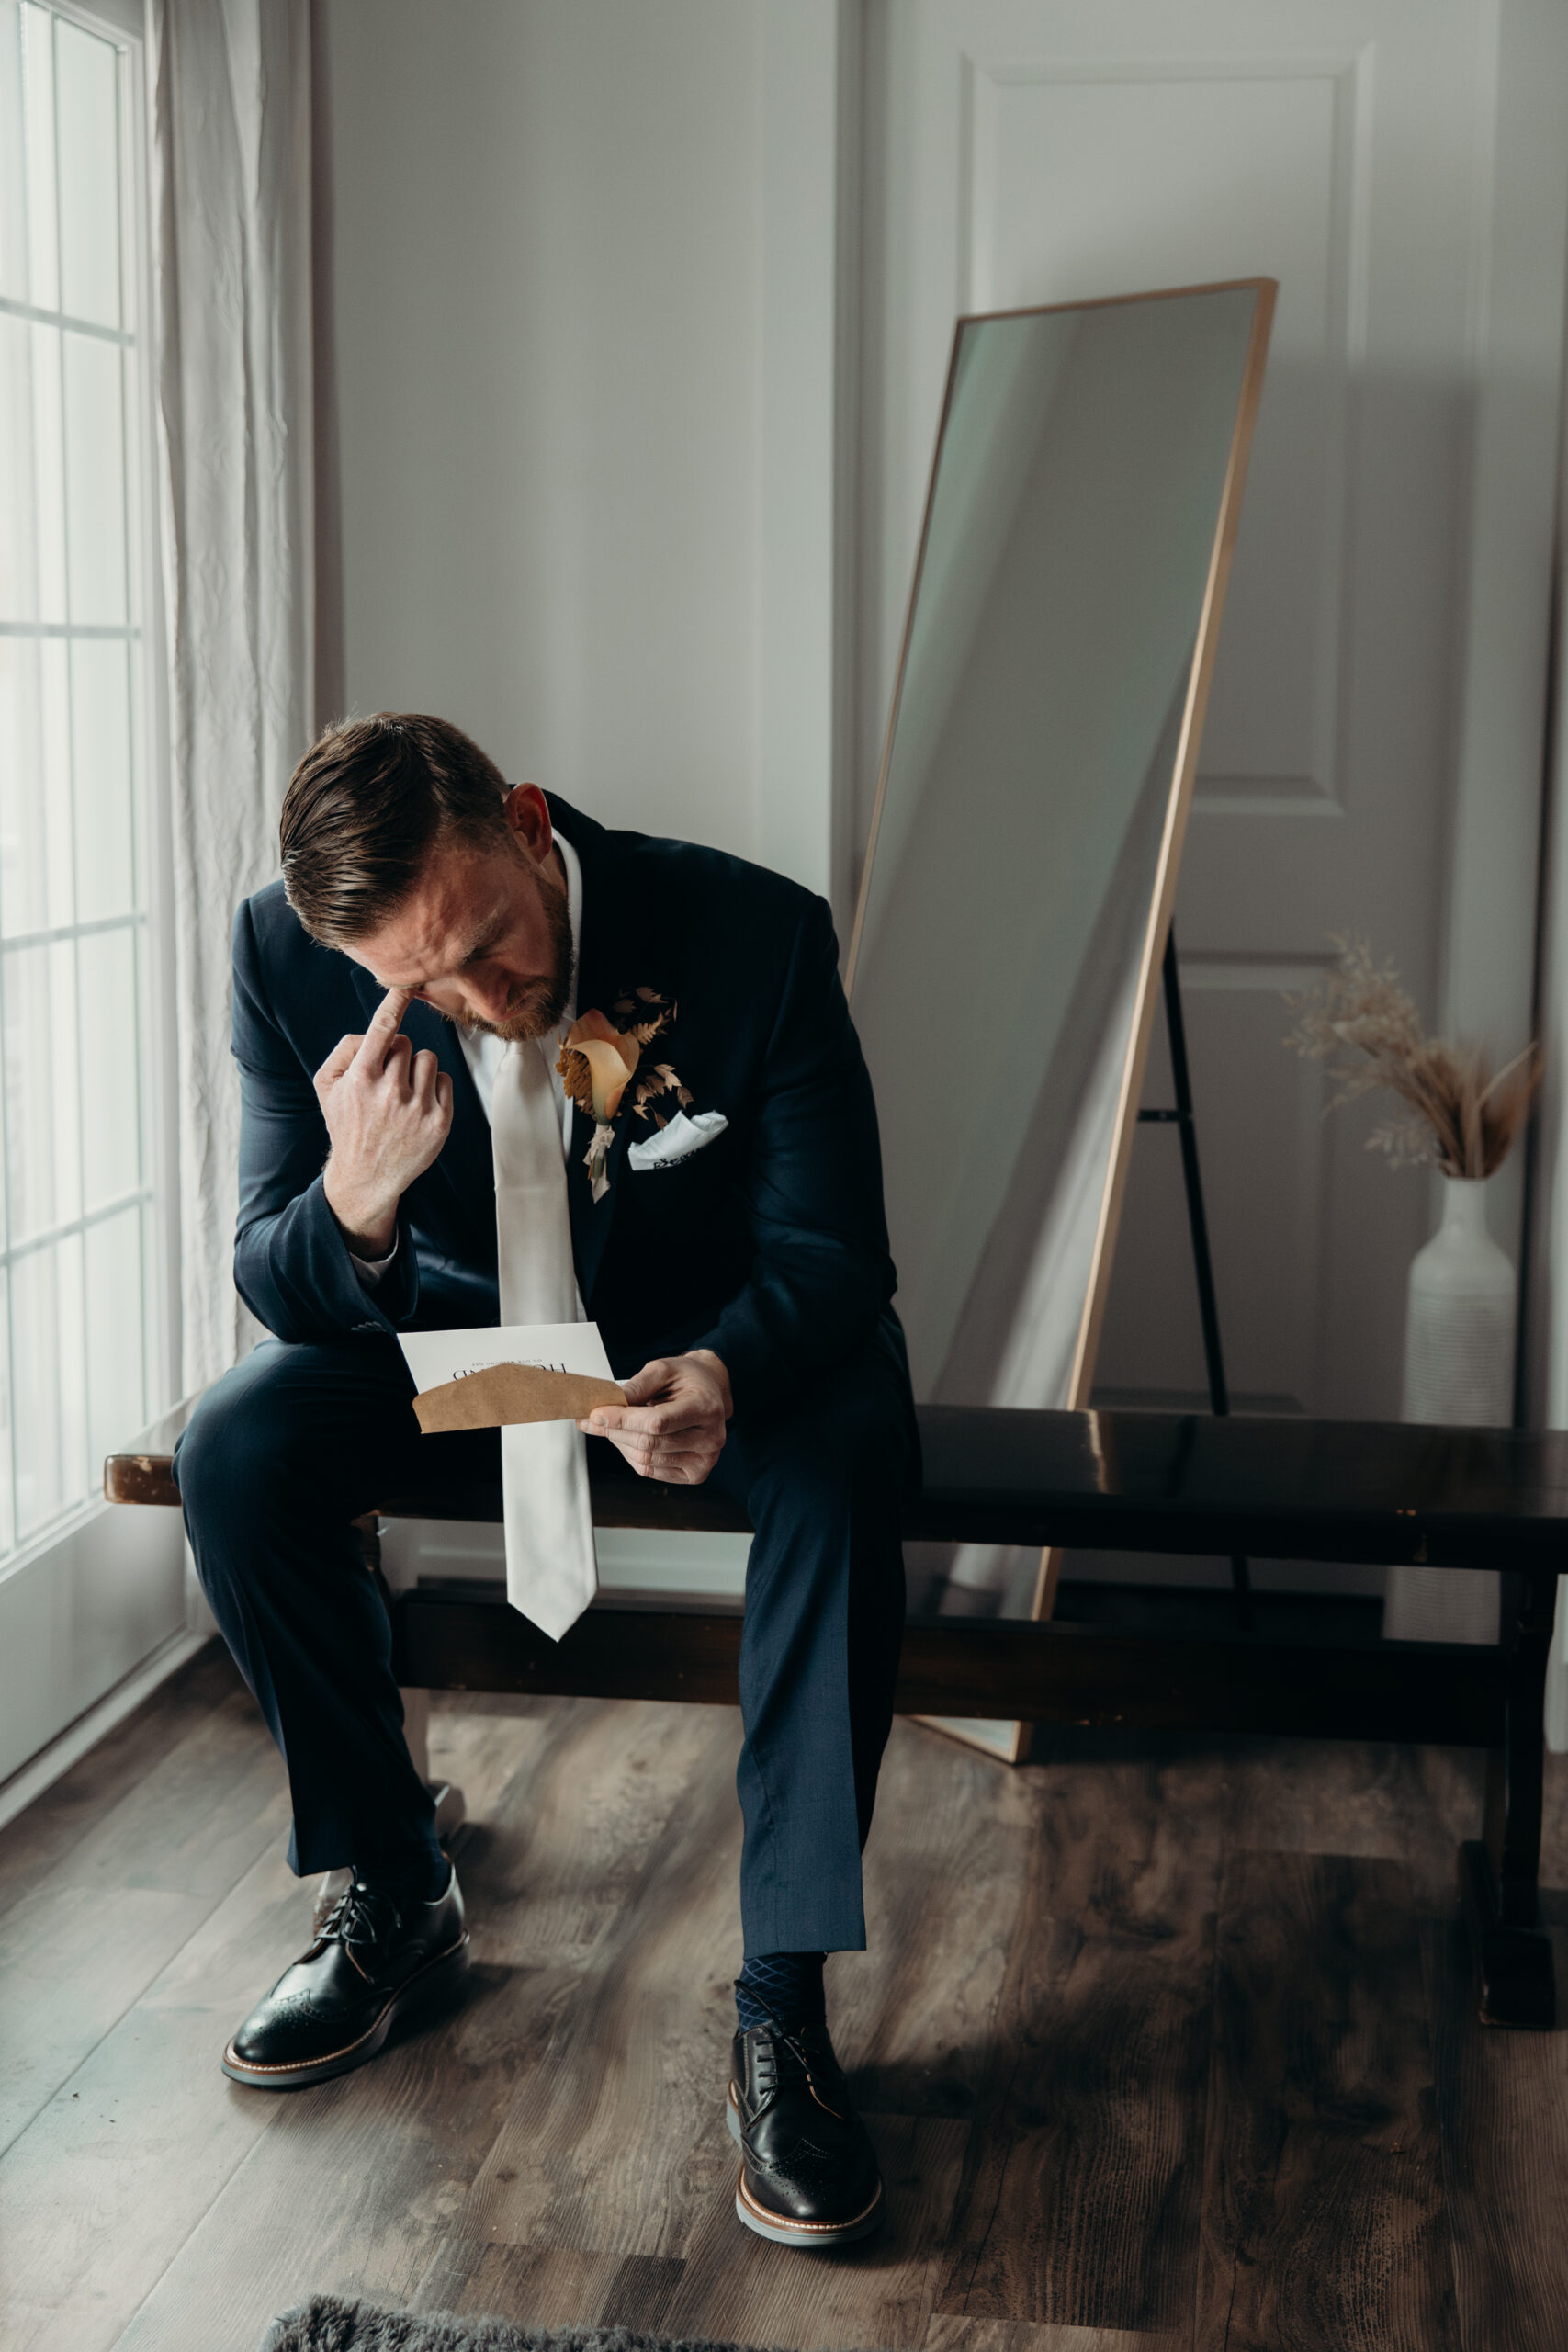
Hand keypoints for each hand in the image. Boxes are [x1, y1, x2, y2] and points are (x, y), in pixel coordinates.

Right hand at [317, 987, 453, 1253]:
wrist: (365, 1176)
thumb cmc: (346, 1123)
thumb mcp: (327, 1085)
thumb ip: (345, 1049)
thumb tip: (377, 1032)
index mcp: (361, 1078)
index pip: (383, 1028)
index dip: (396, 1001)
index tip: (409, 982)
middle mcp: (391, 1091)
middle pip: (405, 1043)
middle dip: (395, 1056)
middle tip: (384, 1083)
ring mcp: (418, 1108)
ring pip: (428, 1058)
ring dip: (416, 1070)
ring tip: (400, 1096)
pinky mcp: (440, 1122)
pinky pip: (445, 1080)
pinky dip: (433, 1088)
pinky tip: (416, 1108)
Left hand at [579, 1349, 731, 1484]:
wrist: (711, 1392)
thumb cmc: (688, 1379)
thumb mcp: (663, 1369)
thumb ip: (636, 1387)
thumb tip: (608, 1406)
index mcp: (705, 1407)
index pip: (657, 1422)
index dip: (623, 1420)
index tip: (596, 1414)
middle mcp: (710, 1438)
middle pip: (649, 1443)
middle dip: (614, 1431)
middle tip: (594, 1419)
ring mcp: (704, 1460)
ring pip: (646, 1460)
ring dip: (620, 1443)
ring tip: (613, 1426)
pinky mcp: (695, 1474)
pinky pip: (651, 1471)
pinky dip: (631, 1456)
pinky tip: (628, 1439)